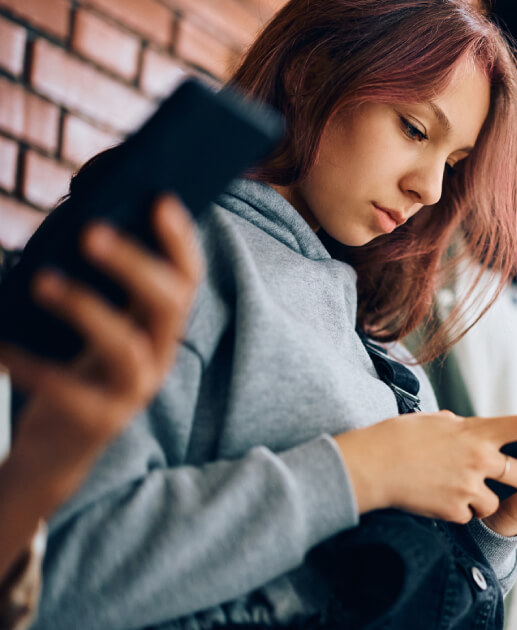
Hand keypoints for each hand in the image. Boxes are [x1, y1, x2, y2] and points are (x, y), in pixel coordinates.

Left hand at [0, 195, 200, 572]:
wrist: (54, 452)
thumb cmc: (67, 370)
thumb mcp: (88, 324)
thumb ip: (94, 282)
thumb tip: (79, 219)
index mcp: (158, 326)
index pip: (187, 278)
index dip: (180, 241)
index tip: (160, 199)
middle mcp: (158, 355)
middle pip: (168, 304)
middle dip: (134, 264)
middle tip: (90, 231)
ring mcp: (133, 391)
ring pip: (125, 345)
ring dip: (85, 307)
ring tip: (41, 279)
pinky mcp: (99, 422)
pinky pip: (68, 390)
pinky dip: (31, 364)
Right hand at [334, 408, 516, 521]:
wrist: (372, 466)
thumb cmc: (399, 437)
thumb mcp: (436, 421)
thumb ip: (460, 426)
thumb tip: (466, 428)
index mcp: (477, 431)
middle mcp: (480, 458)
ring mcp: (468, 486)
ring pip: (496, 501)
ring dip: (485, 499)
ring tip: (459, 489)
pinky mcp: (455, 510)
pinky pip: (470, 515)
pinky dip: (460, 511)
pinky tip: (440, 500)